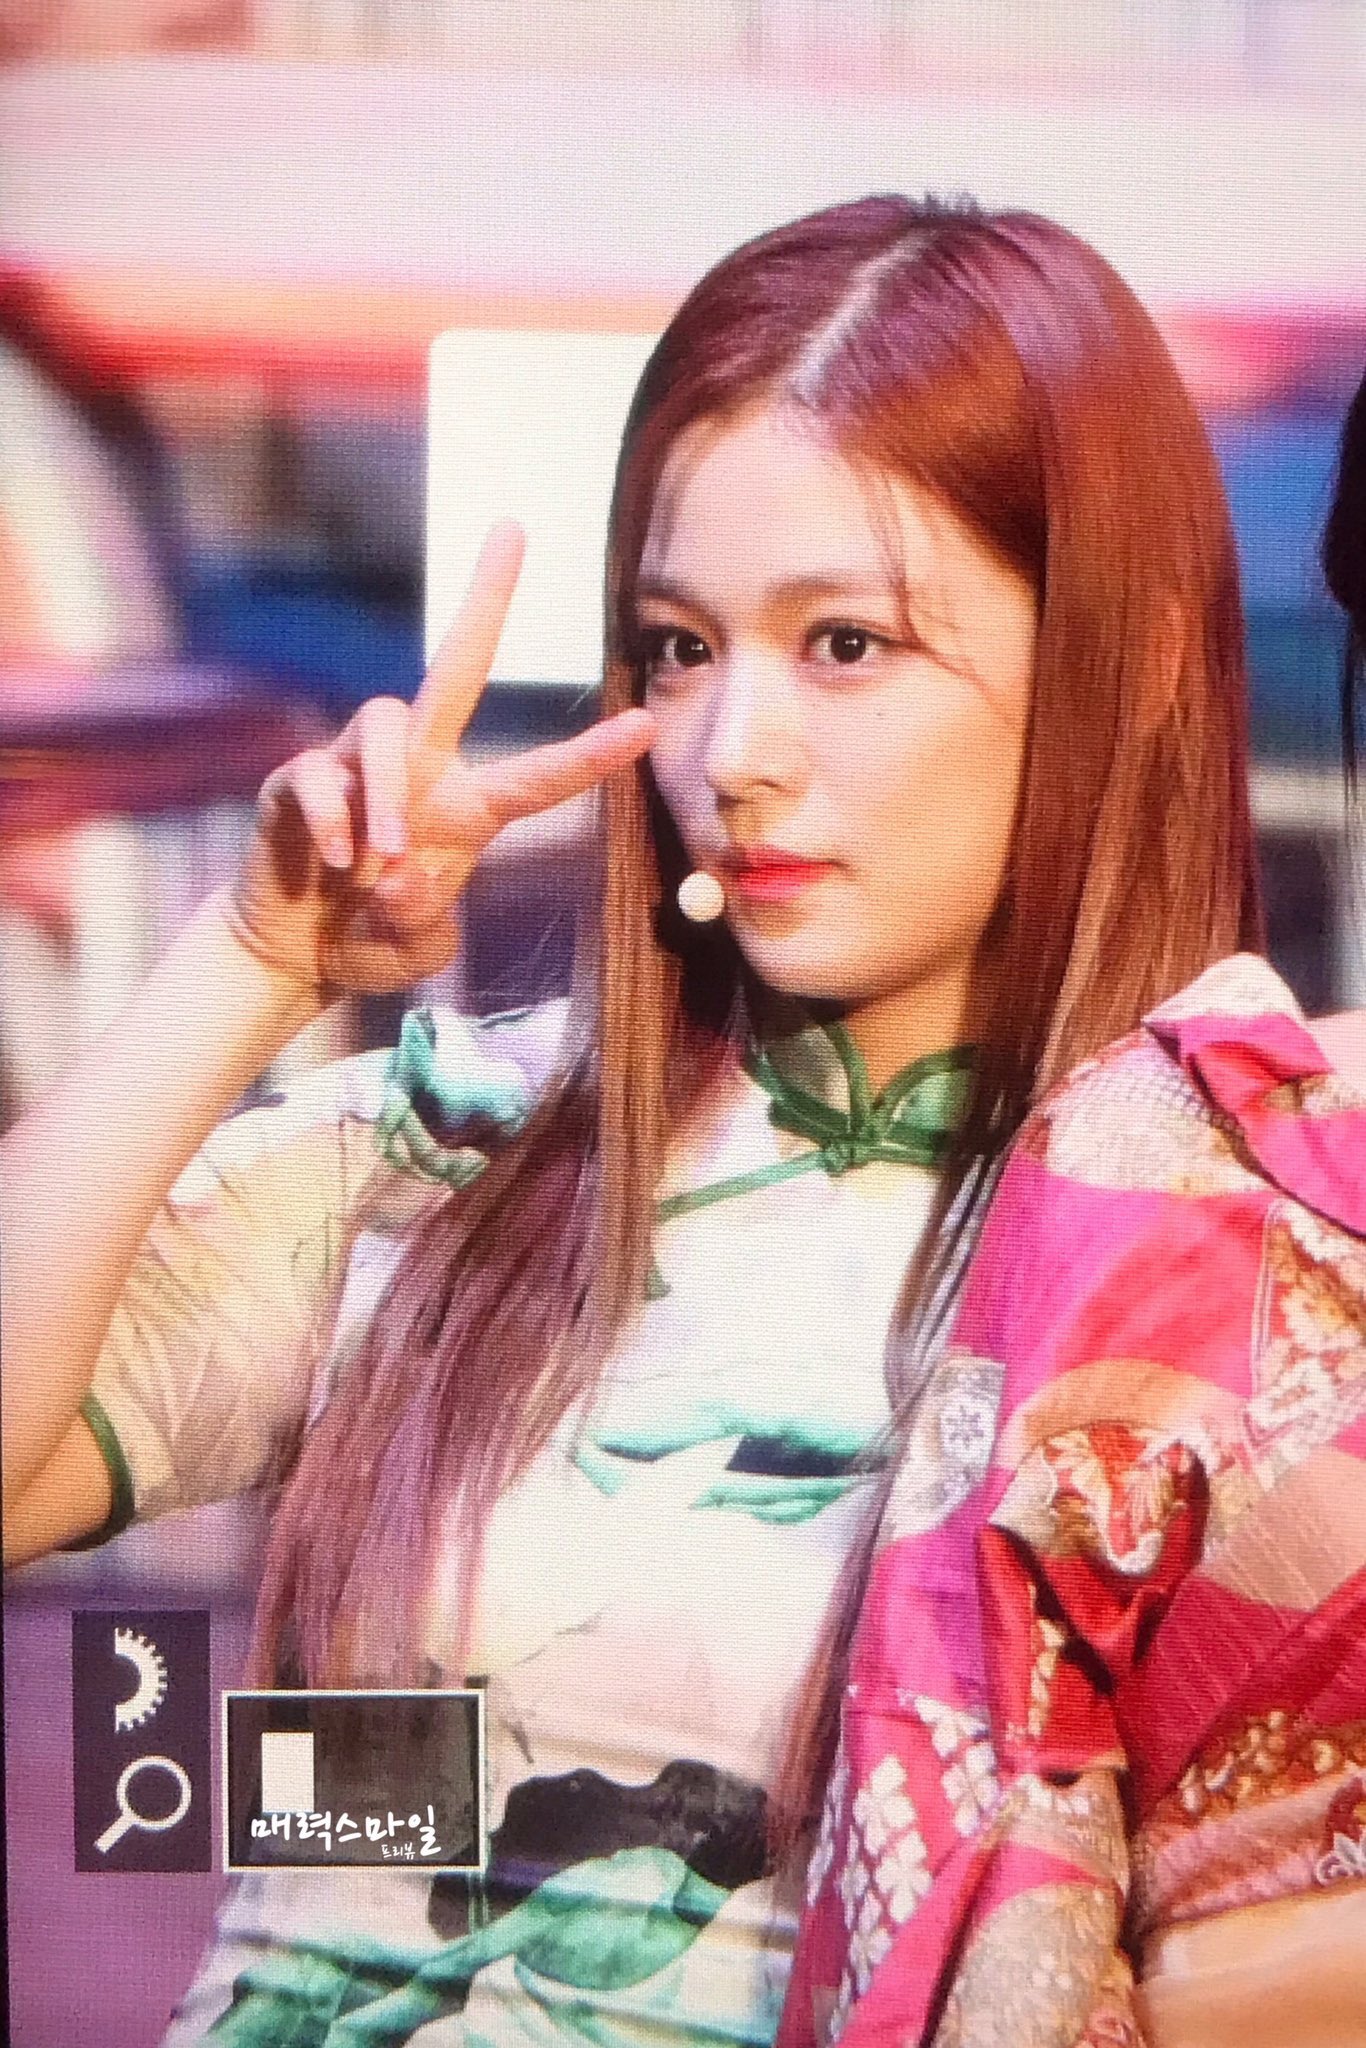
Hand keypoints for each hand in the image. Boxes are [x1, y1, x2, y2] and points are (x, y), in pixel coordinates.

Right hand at [227, 523, 653, 997]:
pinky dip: (330, 819)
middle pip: (457, 665)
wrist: (293, 952)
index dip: (592, 755)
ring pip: (383, 724)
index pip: (539, 777)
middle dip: (485, 598)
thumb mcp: (414, 952)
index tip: (647, 723)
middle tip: (513, 529)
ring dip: (383, 793)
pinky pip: (316, 775)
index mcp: (467, 810)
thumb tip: (402, 879)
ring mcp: (355, 767)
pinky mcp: (297, 779)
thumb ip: (423, 925)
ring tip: (379, 859)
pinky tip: (332, 864)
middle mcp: (419, 771)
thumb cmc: (369, 941)